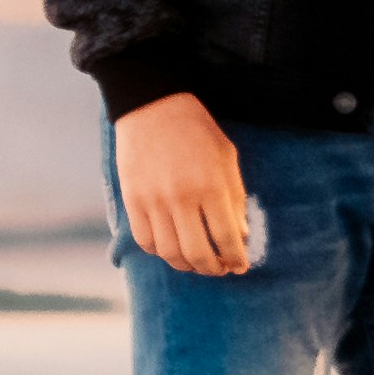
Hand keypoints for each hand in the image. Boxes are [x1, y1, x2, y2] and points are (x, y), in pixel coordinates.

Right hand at [114, 96, 257, 277]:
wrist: (152, 105)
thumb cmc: (196, 129)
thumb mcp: (227, 157)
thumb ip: (236, 197)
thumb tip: (241, 235)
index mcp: (211, 186)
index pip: (227, 238)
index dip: (236, 259)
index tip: (240, 266)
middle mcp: (182, 198)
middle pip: (199, 254)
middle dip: (214, 269)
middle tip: (220, 268)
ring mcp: (154, 201)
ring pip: (170, 253)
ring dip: (187, 265)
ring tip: (196, 262)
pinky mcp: (132, 200)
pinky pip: (145, 241)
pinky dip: (160, 251)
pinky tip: (171, 246)